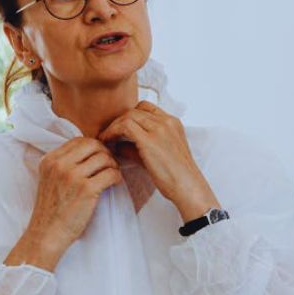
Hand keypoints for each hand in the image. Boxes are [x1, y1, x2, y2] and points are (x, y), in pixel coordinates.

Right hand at [5, 138, 121, 269]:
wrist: (47, 234)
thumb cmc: (52, 210)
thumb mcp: (50, 179)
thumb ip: (64, 164)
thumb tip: (91, 151)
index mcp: (50, 159)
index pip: (79, 140)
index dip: (94, 147)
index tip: (99, 158)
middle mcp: (60, 164)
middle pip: (93, 144)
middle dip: (105, 153)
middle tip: (108, 166)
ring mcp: (72, 176)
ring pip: (104, 158)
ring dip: (112, 166)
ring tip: (111, 176)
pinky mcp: (86, 189)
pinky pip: (111, 173)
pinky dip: (117, 177)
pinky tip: (114, 184)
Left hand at [97, 101, 219, 220]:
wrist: (187, 187)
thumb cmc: (176, 176)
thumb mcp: (159, 155)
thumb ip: (139, 147)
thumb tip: (118, 145)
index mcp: (173, 123)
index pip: (146, 107)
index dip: (130, 116)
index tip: (120, 127)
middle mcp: (167, 122)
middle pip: (135, 110)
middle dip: (119, 120)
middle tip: (108, 133)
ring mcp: (159, 129)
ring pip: (128, 116)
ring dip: (113, 126)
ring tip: (105, 138)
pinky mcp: (150, 140)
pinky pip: (124, 126)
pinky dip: (112, 132)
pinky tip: (107, 142)